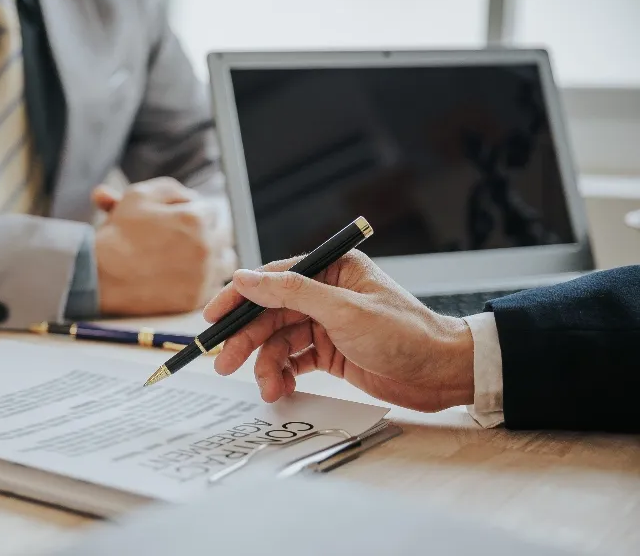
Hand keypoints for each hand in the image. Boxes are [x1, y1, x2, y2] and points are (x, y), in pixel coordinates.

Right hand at [93, 177, 235, 314]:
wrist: (99, 276)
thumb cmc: (117, 234)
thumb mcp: (139, 195)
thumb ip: (171, 189)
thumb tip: (191, 198)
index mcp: (195, 219)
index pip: (212, 210)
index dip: (194, 212)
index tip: (180, 220)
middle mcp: (205, 247)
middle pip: (225, 235)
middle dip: (209, 232)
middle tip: (189, 237)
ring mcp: (203, 275)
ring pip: (227, 261)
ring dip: (215, 256)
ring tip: (195, 257)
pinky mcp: (196, 298)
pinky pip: (216, 287)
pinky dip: (207, 281)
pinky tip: (189, 277)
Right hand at [203, 251, 473, 411]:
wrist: (444, 374)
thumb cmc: (405, 334)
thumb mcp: (344, 310)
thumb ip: (291, 293)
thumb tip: (245, 277)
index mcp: (331, 269)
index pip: (272, 280)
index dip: (239, 299)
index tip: (213, 318)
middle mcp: (326, 293)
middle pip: (270, 314)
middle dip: (247, 339)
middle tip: (224, 363)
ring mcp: (327, 324)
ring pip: (279, 341)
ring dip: (267, 364)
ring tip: (266, 388)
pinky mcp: (331, 352)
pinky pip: (294, 360)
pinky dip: (283, 374)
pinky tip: (280, 389)